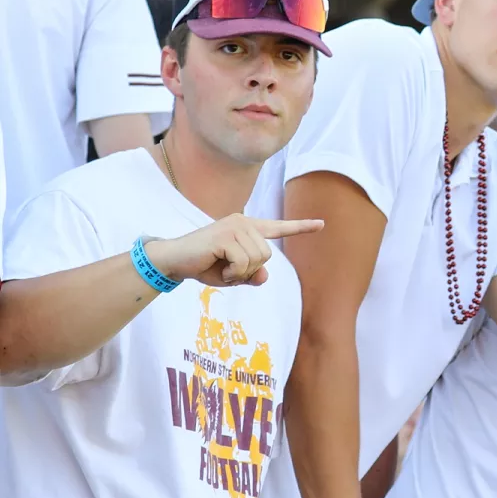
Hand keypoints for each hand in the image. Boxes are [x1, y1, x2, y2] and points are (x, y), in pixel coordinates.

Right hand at [144, 213, 322, 286]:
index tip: (322, 224)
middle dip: (248, 270)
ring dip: (239, 272)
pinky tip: (217, 267)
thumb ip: (252, 274)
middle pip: (267, 255)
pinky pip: (243, 263)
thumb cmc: (204, 266)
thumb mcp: (233, 275)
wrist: (174, 261)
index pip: (278, 228)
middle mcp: (243, 222)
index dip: (301, 227)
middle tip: (227, 269)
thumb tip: (263, 274)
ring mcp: (234, 226)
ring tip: (221, 267)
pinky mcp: (225, 235)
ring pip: (257, 260)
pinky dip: (232, 273)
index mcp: (248, 228)